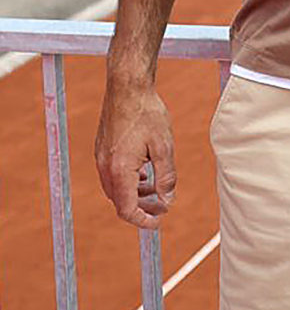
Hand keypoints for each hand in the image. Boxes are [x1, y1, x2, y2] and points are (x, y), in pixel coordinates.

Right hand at [95, 80, 176, 228]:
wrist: (127, 87)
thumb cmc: (148, 113)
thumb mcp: (164, 146)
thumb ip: (166, 176)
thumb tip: (167, 200)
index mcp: (120, 171)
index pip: (127, 209)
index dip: (143, 220)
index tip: (158, 222)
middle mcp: (105, 168)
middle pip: (120, 202)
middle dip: (141, 208)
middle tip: (162, 208)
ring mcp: (101, 158)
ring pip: (116, 189)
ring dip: (135, 194)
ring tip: (156, 191)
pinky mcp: (103, 149)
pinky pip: (113, 175)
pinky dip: (129, 181)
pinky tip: (145, 174)